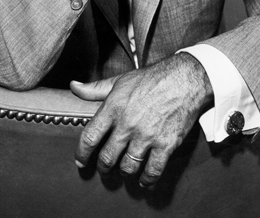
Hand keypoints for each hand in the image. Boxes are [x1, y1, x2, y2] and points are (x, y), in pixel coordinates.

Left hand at [70, 53, 212, 187]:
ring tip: (124, 171)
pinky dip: (147, 180)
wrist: (185, 80)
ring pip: (128, 167)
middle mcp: (127, 124)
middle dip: (103, 167)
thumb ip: (95, 88)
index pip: (90, 137)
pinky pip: (152, 171)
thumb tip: (74, 86)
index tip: (81, 161)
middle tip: (105, 169)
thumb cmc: (152, 79)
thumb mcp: (120, 80)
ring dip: (124, 172)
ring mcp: (146, 136)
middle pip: (107, 157)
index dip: (82, 154)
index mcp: (113, 108)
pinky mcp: (165, 144)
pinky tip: (145, 180)